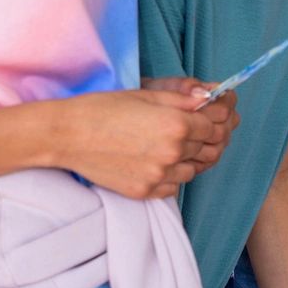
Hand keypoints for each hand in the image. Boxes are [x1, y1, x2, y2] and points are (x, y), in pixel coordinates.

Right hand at [59, 85, 235, 199]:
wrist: (68, 135)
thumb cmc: (103, 108)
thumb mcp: (145, 95)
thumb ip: (182, 99)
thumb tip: (211, 97)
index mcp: (176, 124)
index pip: (215, 125)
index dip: (219, 118)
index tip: (217, 115)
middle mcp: (173, 152)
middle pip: (209, 149)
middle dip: (210, 138)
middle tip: (201, 130)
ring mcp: (159, 175)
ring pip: (194, 170)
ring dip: (192, 158)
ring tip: (177, 146)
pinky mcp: (145, 191)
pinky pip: (174, 187)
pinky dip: (174, 176)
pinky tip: (161, 162)